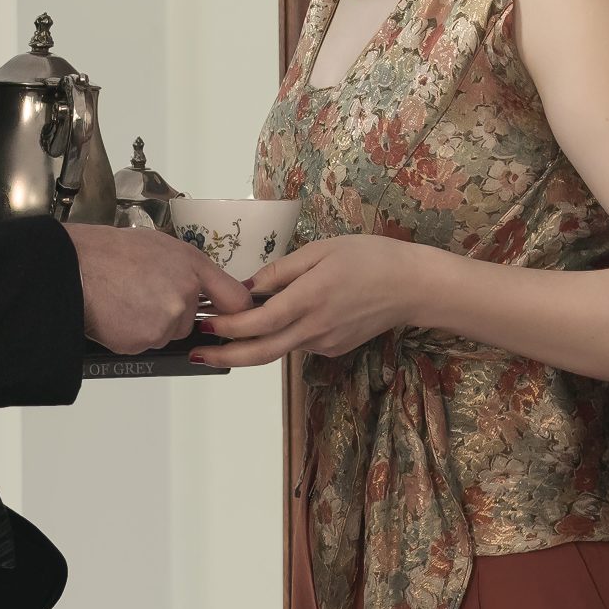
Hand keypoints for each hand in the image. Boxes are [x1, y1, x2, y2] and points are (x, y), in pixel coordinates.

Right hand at [68, 224, 253, 354]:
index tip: (225, 314)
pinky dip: (130, 334)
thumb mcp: (159, 245)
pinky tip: (115, 313)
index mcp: (192, 267)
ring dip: (149, 325)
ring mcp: (164, 323)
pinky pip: (143, 344)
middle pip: (191, 321)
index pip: (235, 299)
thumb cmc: (109, 252)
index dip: (232, 310)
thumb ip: (188, 270)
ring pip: (166, 334)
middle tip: (142, 293)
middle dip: (171, 313)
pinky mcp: (143, 342)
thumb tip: (200, 289)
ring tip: (124, 300)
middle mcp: (184, 296)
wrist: (73, 267)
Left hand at [189, 235, 428, 367]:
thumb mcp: (321, 250)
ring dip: (251, 344)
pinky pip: (300, 342)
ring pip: (280, 347)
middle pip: (261, 352)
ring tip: (226, 332)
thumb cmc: (369, 257)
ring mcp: (325, 343)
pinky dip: (282, 334)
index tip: (202, 326)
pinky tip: (280, 318)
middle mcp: (314, 329)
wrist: (413, 286)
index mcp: (308, 300)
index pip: (258, 322)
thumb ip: (281, 271)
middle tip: (196, 354)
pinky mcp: (334, 349)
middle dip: (224, 357)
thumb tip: (247, 287)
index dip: (227, 327)